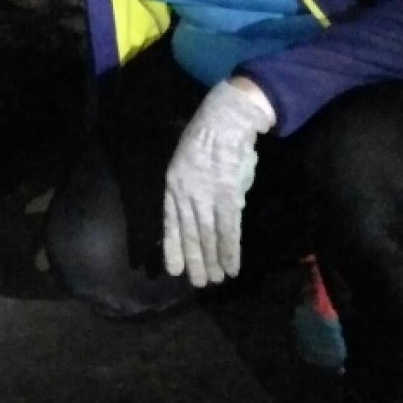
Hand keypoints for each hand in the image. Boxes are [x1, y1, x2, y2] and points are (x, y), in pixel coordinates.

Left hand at [163, 79, 275, 287]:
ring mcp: (206, 197)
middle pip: (190, 234)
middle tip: (199, 283)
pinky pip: (228, 230)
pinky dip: (230, 250)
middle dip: (195, 261)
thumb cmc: (208, 136)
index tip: (173, 269)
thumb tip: (208, 210)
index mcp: (173, 185)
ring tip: (216, 280)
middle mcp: (186, 195)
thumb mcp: (188, 161)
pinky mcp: (227, 197)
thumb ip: (195, 187)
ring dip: (213, 261)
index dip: (173, 247)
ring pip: (208, 237)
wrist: (225, 119)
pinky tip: (232, 266)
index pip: (170, 223)